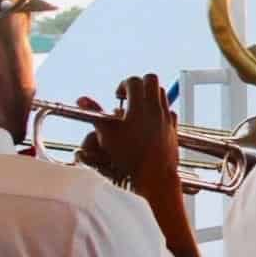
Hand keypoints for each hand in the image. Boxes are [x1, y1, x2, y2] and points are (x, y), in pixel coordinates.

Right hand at [76, 74, 179, 196]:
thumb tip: (82, 99)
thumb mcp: (107, 133)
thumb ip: (95, 114)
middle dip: (140, 84)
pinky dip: (160, 112)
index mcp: (140, 105)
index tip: (117, 96)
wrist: (155, 176)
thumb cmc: (131, 157)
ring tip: (137, 109)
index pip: (133, 81)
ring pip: (162, 94)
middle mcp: (156, 108)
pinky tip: (151, 122)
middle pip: (152, 80)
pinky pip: (170, 112)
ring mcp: (167, 118)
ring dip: (150, 96)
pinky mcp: (173, 129)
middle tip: (129, 96)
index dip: (123, 85)